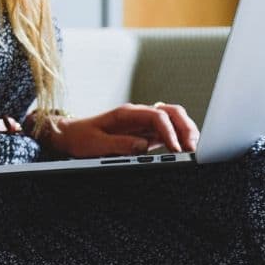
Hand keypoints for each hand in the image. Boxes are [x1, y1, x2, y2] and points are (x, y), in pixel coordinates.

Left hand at [48, 103, 198, 157]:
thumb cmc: (81, 138)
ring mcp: (143, 125)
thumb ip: (119, 144)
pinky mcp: (145, 135)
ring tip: (193, 150)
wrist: (70, 136)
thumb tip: (143, 147)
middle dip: (186, 127)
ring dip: (186, 133)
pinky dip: (178, 140)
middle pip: (172, 113)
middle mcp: (139, 116)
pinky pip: (167, 134)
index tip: (175, 149)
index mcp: (127, 113)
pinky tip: (183, 152)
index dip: (169, 131)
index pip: (157, 115)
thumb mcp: (95, 144)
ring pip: (174, 122)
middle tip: (193, 148)